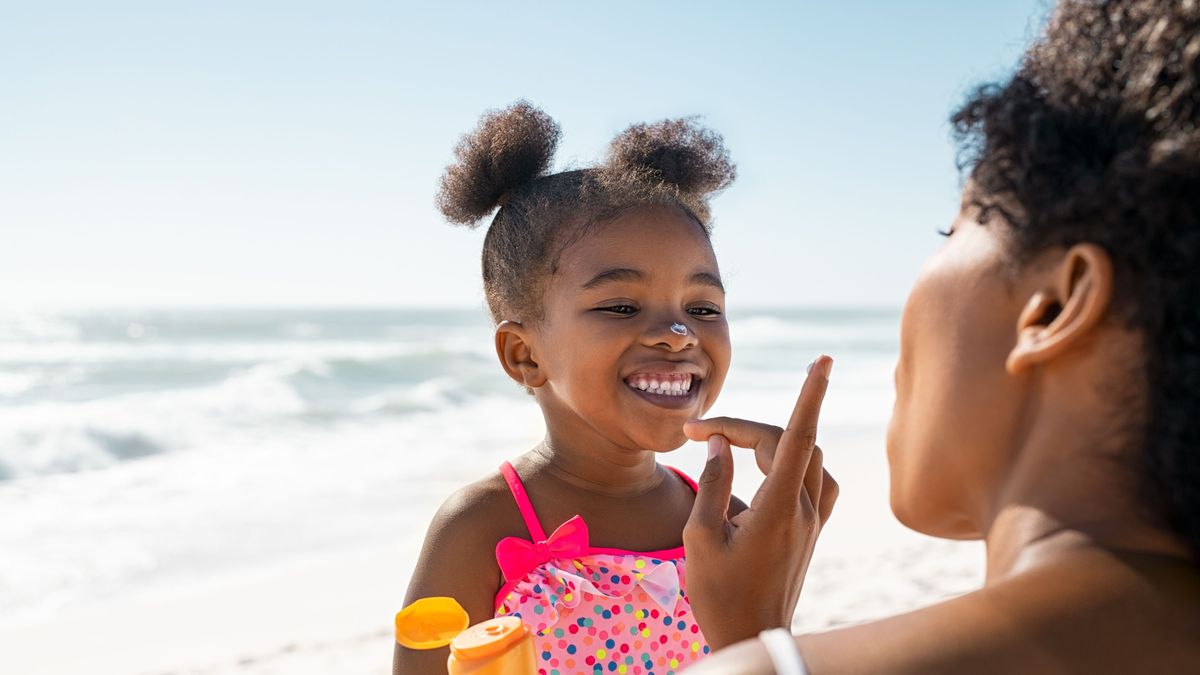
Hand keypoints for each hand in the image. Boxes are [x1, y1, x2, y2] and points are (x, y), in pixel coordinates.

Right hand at [681, 356, 837, 649]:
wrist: (752, 637)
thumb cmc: (719, 595)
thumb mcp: (699, 539)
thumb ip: (712, 485)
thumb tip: (720, 443)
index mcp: (776, 511)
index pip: (798, 438)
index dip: (810, 395)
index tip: (821, 360)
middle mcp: (803, 511)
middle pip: (790, 443)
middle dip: (747, 427)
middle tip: (701, 434)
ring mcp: (813, 522)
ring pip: (809, 458)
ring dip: (776, 441)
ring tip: (735, 447)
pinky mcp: (812, 531)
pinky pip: (817, 481)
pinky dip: (797, 462)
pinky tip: (771, 468)